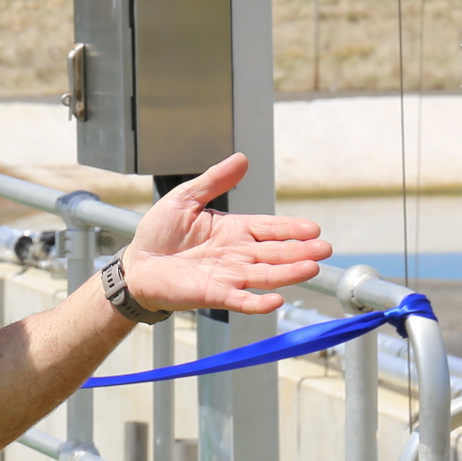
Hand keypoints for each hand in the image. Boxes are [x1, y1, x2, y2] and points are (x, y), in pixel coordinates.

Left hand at [118, 154, 329, 315]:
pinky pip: (241, 300)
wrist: (137, 263)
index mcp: (234, 230)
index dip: (291, 229)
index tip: (313, 229)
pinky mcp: (213, 295)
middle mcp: (237, 254)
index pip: (269, 229)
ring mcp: (228, 276)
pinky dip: (259, 302)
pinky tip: (277, 299)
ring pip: (265, 276)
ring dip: (289, 274)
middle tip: (324, 249)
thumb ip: (214, 180)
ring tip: (311, 268)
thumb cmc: (160, 232)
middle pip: (275, 253)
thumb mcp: (186, 198)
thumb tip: (242, 158)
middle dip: (300, 251)